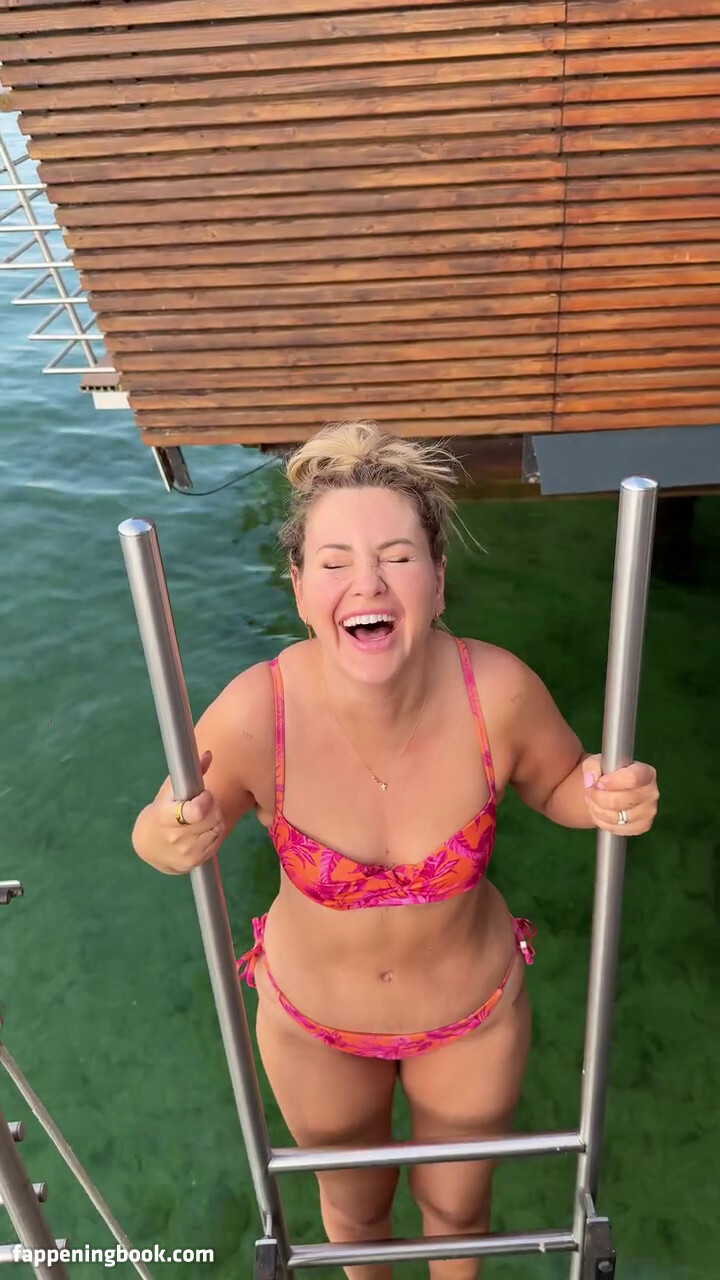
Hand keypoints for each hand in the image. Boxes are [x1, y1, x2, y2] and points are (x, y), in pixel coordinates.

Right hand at [137, 749, 226, 874]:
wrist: (149, 846)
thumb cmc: (161, 811)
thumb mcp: (169, 791)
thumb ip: (189, 774)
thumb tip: (209, 754)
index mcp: (165, 817)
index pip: (194, 812)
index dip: (205, 801)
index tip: (204, 795)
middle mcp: (175, 838)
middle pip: (211, 818)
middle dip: (213, 806)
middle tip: (205, 802)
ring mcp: (185, 852)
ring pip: (217, 829)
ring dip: (215, 819)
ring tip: (203, 815)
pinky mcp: (194, 862)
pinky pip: (217, 841)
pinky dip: (214, 832)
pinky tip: (203, 828)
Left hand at [583, 756, 658, 835]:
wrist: (615, 790)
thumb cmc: (609, 773)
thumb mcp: (598, 762)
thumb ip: (592, 766)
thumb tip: (591, 781)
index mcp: (646, 773)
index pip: (632, 778)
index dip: (612, 782)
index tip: (599, 783)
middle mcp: (651, 793)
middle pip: (620, 800)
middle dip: (598, 797)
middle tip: (591, 792)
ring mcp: (649, 812)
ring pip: (616, 817)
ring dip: (597, 810)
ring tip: (592, 802)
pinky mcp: (643, 826)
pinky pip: (617, 829)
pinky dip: (603, 823)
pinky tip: (600, 813)